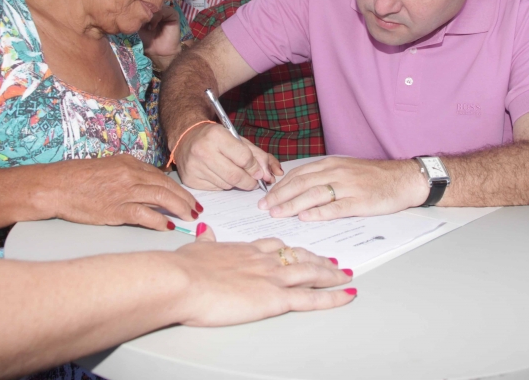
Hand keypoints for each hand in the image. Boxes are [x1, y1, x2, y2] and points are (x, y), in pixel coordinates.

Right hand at [49, 154, 198, 228]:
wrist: (56, 186)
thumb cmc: (76, 179)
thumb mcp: (106, 168)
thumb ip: (126, 175)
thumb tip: (145, 187)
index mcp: (128, 163)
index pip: (160, 176)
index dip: (177, 188)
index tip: (187, 196)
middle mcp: (130, 174)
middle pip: (166, 186)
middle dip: (185, 198)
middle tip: (196, 208)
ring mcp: (124, 191)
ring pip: (162, 198)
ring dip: (179, 208)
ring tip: (189, 216)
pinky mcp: (116, 209)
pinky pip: (145, 215)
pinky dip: (160, 221)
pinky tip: (167, 226)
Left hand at [139, 4, 181, 70]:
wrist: (157, 51)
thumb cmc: (147, 38)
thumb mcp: (138, 24)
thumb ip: (138, 14)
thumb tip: (134, 5)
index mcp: (152, 9)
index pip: (146, 0)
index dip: (139, 4)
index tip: (132, 11)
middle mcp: (160, 8)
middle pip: (151, 2)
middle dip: (144, 9)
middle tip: (139, 19)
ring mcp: (167, 11)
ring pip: (157, 6)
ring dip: (150, 15)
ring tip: (147, 26)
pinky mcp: (174, 14)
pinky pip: (164, 11)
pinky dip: (157, 17)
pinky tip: (153, 26)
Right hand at [170, 224, 354, 326]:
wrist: (182, 280)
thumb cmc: (183, 268)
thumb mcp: (196, 248)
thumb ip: (205, 242)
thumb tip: (205, 230)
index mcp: (245, 250)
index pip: (275, 246)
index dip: (290, 248)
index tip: (300, 250)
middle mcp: (263, 260)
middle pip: (299, 256)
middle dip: (318, 259)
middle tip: (332, 261)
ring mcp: (272, 278)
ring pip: (311, 273)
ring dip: (331, 274)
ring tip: (345, 275)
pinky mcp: (275, 298)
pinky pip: (311, 298)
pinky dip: (333, 297)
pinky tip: (346, 295)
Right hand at [176, 123, 281, 190]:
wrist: (187, 137)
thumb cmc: (217, 138)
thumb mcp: (238, 140)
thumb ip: (259, 156)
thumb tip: (274, 174)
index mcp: (216, 135)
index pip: (244, 158)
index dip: (255, 168)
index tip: (259, 172)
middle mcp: (202, 151)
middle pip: (236, 176)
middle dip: (250, 181)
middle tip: (254, 181)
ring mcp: (194, 167)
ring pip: (227, 184)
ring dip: (236, 183)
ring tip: (234, 173)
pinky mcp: (190, 180)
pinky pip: (216, 189)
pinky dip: (224, 184)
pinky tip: (220, 175)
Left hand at [258, 157, 428, 220]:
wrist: (403, 178)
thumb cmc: (374, 176)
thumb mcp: (345, 169)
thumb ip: (324, 177)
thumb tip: (298, 188)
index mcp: (331, 164)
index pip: (299, 174)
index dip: (280, 186)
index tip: (266, 196)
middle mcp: (337, 173)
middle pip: (301, 184)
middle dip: (280, 196)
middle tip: (264, 208)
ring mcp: (348, 187)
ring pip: (314, 195)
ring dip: (293, 204)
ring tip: (278, 214)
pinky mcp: (360, 202)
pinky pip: (336, 207)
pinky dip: (319, 213)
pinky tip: (305, 218)